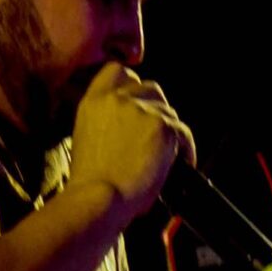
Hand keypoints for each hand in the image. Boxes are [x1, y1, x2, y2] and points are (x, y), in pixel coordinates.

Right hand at [67, 64, 195, 220]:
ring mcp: (142, 110)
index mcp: (95, 101)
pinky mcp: (164, 127)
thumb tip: (129, 126)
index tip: (139, 102)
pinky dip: (185, 149)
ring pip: (169, 113)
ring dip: (169, 133)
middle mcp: (118, 99)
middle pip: (152, 90)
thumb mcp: (86, 139)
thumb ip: (106, 121)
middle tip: (155, 136)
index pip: (119, 72)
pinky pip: (184, 134)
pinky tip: (179, 165)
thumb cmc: (90, 182)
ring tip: (165, 157)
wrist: (99, 198)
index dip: (133, 85)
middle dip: (157, 110)